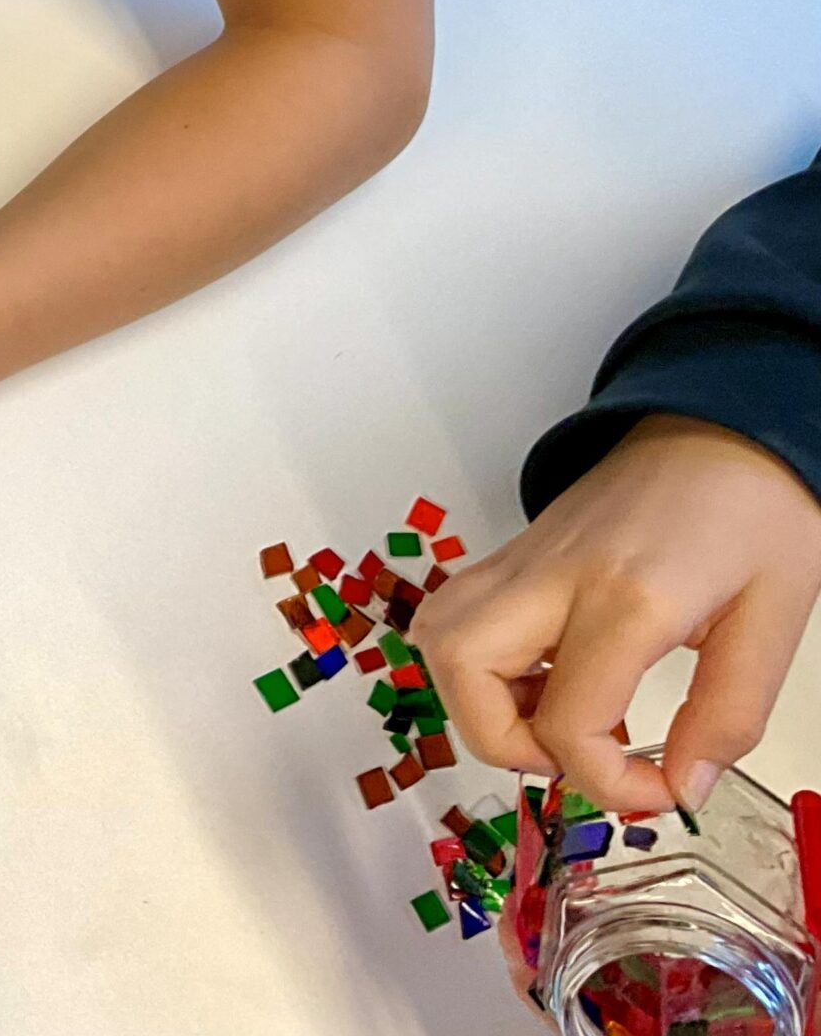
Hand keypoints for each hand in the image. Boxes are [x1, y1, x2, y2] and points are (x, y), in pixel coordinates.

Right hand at [412, 415, 820, 814]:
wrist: (727, 423)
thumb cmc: (760, 510)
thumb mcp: (776, 620)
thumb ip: (728, 714)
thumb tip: (683, 788)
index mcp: (629, 596)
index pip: (569, 721)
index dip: (608, 786)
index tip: (660, 792)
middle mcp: (554, 574)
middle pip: (462, 671)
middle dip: (506, 744)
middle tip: (578, 754)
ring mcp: (522, 559)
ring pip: (438, 639)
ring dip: (480, 702)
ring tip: (556, 718)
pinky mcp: (513, 553)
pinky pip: (457, 617)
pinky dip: (481, 668)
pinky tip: (548, 679)